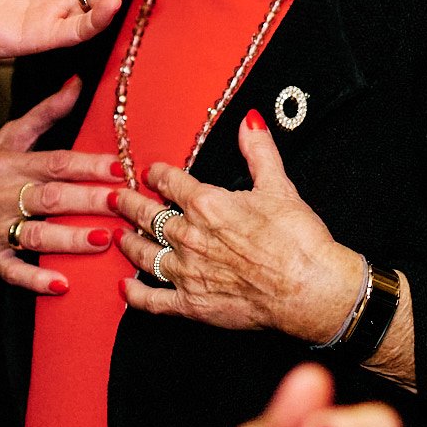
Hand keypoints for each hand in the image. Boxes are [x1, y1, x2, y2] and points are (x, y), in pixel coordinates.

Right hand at [0, 79, 120, 293]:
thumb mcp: (9, 138)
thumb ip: (46, 113)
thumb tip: (78, 83)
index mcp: (9, 164)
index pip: (56, 162)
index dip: (89, 165)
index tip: (120, 168)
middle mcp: (0, 195)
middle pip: (51, 197)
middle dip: (88, 200)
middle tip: (123, 203)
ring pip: (36, 233)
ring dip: (70, 238)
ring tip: (104, 239)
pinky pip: (13, 270)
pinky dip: (36, 279)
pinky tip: (62, 284)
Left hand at [112, 111, 362, 343]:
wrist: (309, 288)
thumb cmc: (297, 240)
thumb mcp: (279, 186)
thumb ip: (259, 151)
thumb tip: (250, 121)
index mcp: (207, 204)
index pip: (171, 183)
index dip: (158, 175)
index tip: (150, 173)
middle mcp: (190, 236)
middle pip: (149, 217)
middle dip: (131, 205)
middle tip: (117, 199)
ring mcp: (188, 272)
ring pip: (145, 254)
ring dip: (129, 243)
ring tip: (119, 236)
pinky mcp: (192, 304)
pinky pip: (153, 300)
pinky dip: (135, 294)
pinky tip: (125, 288)